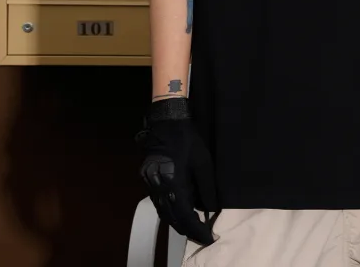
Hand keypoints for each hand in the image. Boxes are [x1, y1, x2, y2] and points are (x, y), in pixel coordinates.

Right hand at [135, 97, 220, 245]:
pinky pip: (160, 202)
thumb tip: (211, 209)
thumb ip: (208, 187)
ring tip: (195, 226)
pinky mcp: (148, 180)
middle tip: (203, 235)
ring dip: (179, 221)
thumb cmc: (187, 139)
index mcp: (173, 184)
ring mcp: (151, 184)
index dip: (197, 229)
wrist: (166, 122)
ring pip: (164, 212)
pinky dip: (171, 210)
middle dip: (188, 229)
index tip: (208, 237)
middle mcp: (158, 188)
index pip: (185, 216)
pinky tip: (182, 210)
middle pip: (172, 218)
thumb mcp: (203, 162)